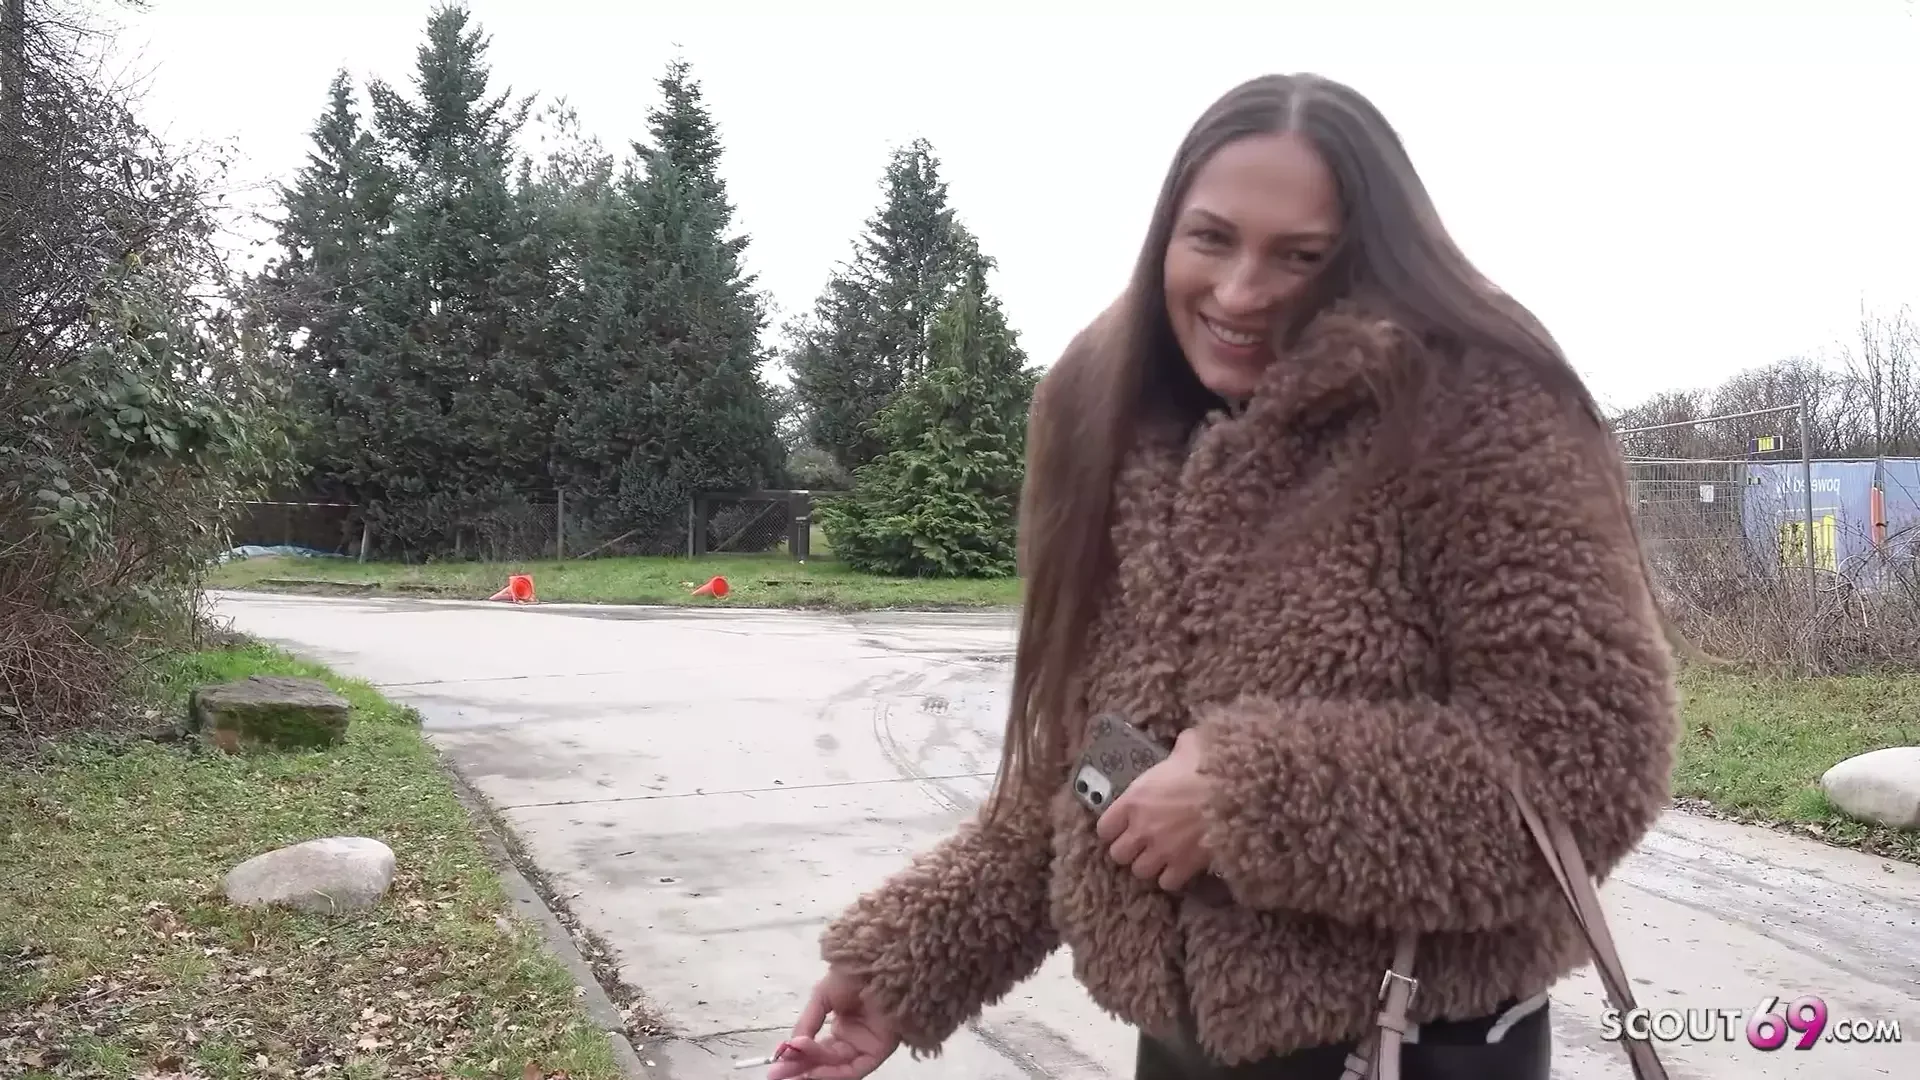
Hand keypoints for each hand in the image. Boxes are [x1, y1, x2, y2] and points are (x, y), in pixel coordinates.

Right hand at [768, 965, 900, 1079]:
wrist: (876, 964)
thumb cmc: (853, 974)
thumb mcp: (822, 996)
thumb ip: (807, 1023)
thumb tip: (790, 1046)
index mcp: (842, 1026)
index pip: (818, 1050)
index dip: (797, 1057)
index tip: (776, 1063)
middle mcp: (853, 1040)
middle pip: (824, 1062)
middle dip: (799, 1068)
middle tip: (776, 1074)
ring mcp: (865, 1047)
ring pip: (836, 1068)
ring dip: (812, 1071)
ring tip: (789, 1073)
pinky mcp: (878, 1051)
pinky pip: (854, 1070)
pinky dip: (833, 1073)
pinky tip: (813, 1071)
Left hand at [1097, 727, 1213, 891]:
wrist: (1235, 794)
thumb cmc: (1208, 767)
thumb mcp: (1188, 747)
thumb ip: (1179, 748)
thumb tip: (1187, 741)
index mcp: (1135, 800)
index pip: (1104, 828)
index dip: (1112, 829)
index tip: (1122, 827)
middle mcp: (1141, 829)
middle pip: (1118, 855)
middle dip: (1129, 850)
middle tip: (1142, 843)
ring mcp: (1161, 851)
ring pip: (1140, 872)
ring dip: (1149, 865)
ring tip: (1160, 856)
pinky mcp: (1183, 867)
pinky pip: (1167, 883)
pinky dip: (1171, 878)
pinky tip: (1179, 867)